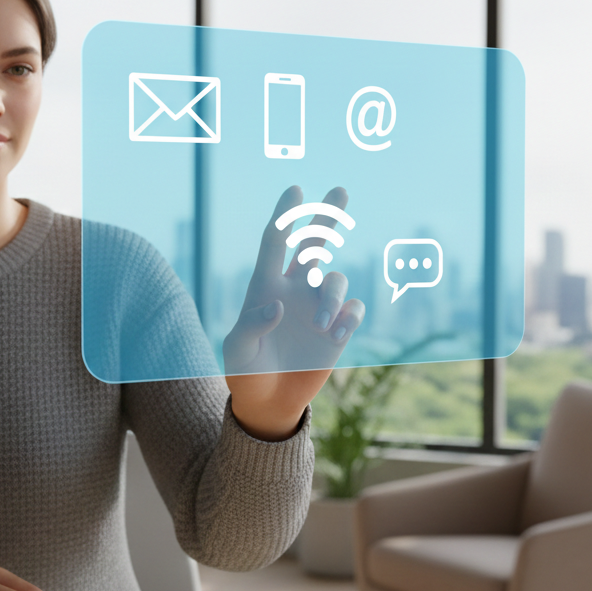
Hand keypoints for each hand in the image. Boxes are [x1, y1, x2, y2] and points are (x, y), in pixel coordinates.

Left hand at [222, 185, 365, 440]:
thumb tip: (278, 306)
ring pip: (336, 280)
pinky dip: (349, 316)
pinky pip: (353, 308)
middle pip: (314, 243)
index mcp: (265, 287)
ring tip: (322, 326)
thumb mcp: (238, 351)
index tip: (295, 190)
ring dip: (332, 298)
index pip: (276, 241)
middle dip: (327, 216)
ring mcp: (317, 307)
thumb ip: (251, 326)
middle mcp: (294, 289)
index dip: (285, 215)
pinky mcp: (337, 328)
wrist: (268, 401)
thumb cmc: (246, 372)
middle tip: (340, 190)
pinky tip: (337, 335)